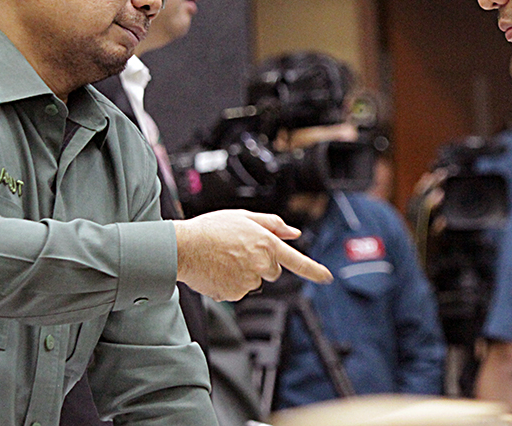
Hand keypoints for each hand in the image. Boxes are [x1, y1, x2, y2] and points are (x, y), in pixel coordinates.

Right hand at [173, 209, 332, 300]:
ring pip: (254, 280)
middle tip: (238, 249)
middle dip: (260, 261)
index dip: (314, 270)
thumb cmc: (211, 229)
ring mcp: (248, 281)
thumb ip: (272, 224)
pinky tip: (217, 270)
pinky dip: (230, 283)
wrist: (184, 247)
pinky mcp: (235, 295)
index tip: (327, 277)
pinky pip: (238, 291)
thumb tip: (293, 232)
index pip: (298, 261)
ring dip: (243, 272)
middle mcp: (261, 264)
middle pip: (271, 270)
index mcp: (267, 243)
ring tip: (223, 258)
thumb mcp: (243, 217)